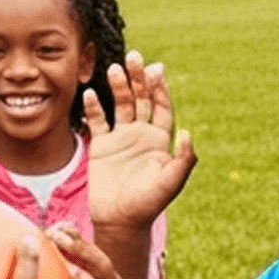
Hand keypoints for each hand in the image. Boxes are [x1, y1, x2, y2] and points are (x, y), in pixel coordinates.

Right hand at [88, 52, 195, 229]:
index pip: (162, 106)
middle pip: (141, 99)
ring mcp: (121, 138)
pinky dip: (94, 107)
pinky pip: (97, 121)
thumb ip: (183, 160)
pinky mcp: (101, 146)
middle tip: (134, 57)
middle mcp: (141, 134)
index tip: (155, 70)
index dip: (160, 88)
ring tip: (115, 69)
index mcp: (160, 140)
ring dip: (118, 87)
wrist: (121, 221)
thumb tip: (188, 134)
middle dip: (138, 79)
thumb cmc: (148, 204)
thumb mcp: (170, 183)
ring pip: (120, 105)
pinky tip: (90, 94)